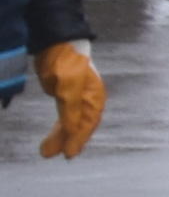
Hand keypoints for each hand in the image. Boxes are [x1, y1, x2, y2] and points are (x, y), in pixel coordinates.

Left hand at [35, 42, 99, 159]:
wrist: (57, 40)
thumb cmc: (67, 61)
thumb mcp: (68, 86)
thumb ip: (71, 108)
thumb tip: (72, 130)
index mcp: (93, 97)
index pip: (86, 124)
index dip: (77, 140)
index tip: (68, 155)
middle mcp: (87, 100)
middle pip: (78, 126)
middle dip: (66, 141)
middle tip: (51, 155)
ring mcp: (76, 97)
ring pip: (70, 123)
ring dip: (60, 137)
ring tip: (46, 150)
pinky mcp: (64, 94)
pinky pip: (64, 116)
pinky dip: (60, 127)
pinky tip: (55, 134)